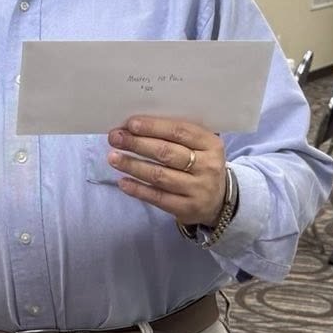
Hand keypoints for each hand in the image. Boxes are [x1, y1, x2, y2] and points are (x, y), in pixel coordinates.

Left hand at [107, 116, 226, 226]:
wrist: (219, 201)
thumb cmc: (201, 165)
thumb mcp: (200, 147)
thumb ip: (177, 135)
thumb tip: (138, 126)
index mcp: (211, 145)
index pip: (180, 131)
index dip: (153, 127)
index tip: (131, 124)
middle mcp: (207, 166)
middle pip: (167, 153)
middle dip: (137, 144)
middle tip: (116, 138)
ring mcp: (197, 189)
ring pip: (159, 176)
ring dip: (133, 166)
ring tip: (113, 158)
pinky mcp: (187, 208)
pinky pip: (158, 197)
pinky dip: (138, 189)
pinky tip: (123, 182)